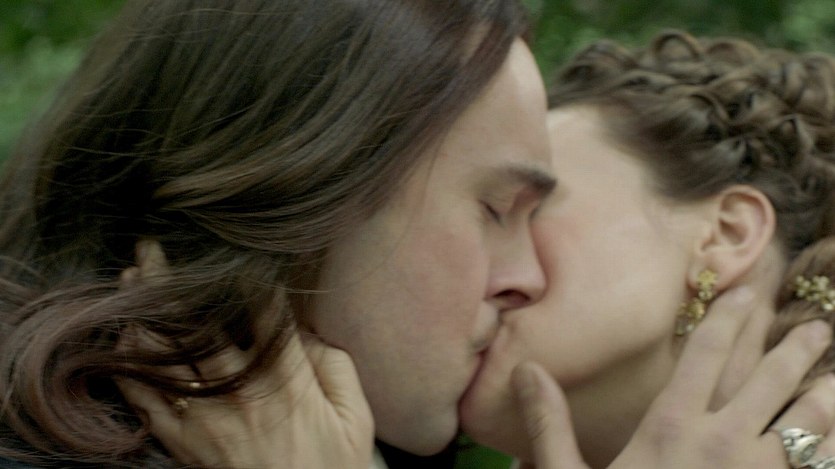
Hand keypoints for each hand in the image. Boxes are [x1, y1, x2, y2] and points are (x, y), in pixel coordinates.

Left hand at [116, 240, 374, 468]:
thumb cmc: (332, 467)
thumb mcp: (355, 415)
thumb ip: (333, 363)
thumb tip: (301, 327)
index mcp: (285, 380)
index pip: (259, 311)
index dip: (239, 274)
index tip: (224, 247)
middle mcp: (238, 392)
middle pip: (197, 323)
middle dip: (171, 280)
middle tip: (150, 245)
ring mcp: (204, 418)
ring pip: (163, 354)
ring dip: (142, 312)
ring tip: (130, 277)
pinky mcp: (182, 443)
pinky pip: (144, 398)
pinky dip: (129, 364)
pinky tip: (123, 336)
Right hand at [513, 286, 834, 468]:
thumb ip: (551, 424)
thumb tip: (526, 368)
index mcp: (671, 428)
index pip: (704, 355)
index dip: (728, 320)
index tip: (749, 293)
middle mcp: (722, 443)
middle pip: (768, 381)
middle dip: (795, 350)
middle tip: (818, 328)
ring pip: (806, 424)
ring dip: (824, 395)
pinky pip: (813, 467)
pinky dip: (827, 450)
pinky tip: (834, 442)